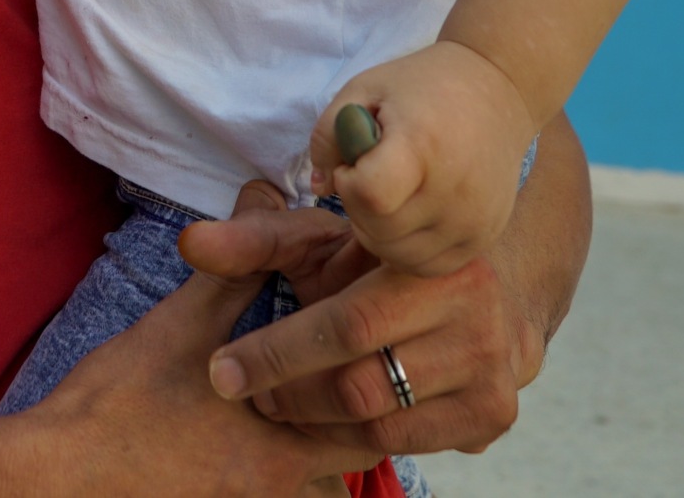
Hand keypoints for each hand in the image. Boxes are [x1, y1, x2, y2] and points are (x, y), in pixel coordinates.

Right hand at [15, 182, 383, 495]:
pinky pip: (281, 490)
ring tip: (310, 397)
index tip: (371, 338)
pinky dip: (284, 462)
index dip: (376, 376)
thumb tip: (265, 197)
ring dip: (320, 441)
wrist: (59, 472)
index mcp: (283, 450)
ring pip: (319, 482)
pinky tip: (261, 430)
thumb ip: (235, 265)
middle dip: (355, 412)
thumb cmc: (118, 405)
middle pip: (353, 459)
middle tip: (348, 362)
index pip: (369, 423)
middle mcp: (279, 489)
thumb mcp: (180, 326)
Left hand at [179, 182, 549, 460]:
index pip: (345, 322)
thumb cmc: (379, 262)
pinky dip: (348, 437)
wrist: (484, 290)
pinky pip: (403, 442)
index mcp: (429, 258)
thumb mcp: (320, 240)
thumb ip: (254, 241)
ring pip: (377, 419)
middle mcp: (473, 313)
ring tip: (275, 402)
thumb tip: (192, 244)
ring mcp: (490, 368)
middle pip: (359, 382)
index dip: (276, 352)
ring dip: (312, 419)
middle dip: (287, 392)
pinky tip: (319, 418)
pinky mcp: (492, 413)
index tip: (219, 369)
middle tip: (242, 390)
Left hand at [314, 42, 535, 275]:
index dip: (350, 182)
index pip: (370, 195)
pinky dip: (408, 249)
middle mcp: (456, 192)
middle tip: (372, 175)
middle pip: (380, 232)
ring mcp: (475, 221)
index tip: (357, 160)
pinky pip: (430, 267)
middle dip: (359, 208)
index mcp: (423, 146)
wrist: (497, 90)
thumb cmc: (422, 86)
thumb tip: (319, 187)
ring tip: (390, 195)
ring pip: (400, 257)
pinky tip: (409, 216)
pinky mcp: (485, 238)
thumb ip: (328, 135)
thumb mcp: (364, 89)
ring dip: (379, 233)